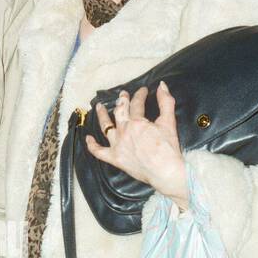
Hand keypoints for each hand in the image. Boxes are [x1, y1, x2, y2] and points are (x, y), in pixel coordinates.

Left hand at [84, 82, 188, 208]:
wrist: (165, 171)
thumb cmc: (168, 149)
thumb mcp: (169, 122)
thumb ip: (166, 102)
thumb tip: (162, 85)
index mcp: (136, 122)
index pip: (136, 104)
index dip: (139, 95)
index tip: (143, 90)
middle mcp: (124, 131)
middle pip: (119, 112)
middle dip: (121, 101)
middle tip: (122, 95)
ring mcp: (117, 145)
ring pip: (105, 127)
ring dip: (102, 116)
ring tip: (99, 107)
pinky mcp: (115, 159)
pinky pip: (99, 152)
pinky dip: (92, 145)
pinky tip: (88, 138)